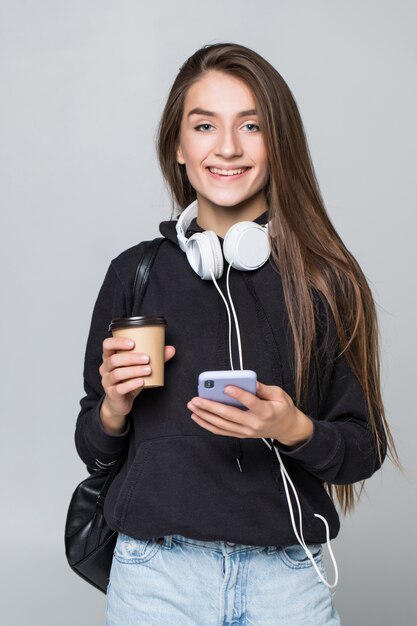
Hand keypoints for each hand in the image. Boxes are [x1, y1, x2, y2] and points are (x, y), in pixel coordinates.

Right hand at [99, 337, 175, 432]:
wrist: (121, 402)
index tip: (133, 343)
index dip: (118, 342)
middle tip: (147, 358)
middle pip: (114, 360)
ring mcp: (107, 381)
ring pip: (117, 374)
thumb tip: (170, 349)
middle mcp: (105, 368)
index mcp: (109, 357)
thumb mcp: (139, 367)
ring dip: (134, 370)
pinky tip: (141, 381)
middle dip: (131, 358)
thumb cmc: (129, 380)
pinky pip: (120, 388)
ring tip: (148, 370)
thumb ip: (155, 358)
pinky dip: (131, 384)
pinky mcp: (112, 394)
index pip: (107, 345)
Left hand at [187, 380, 312, 447]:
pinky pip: (221, 431)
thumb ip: (263, 388)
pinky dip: (207, 425)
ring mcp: (246, 432)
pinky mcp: (241, 435)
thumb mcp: (279, 394)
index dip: (239, 395)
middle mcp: (254, 424)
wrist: (286, 428)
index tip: (226, 387)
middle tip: (196, 399)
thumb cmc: (282, 408)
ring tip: (192, 406)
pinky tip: (197, 417)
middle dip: (211, 407)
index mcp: (266, 412)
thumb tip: (248, 380)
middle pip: (230, 415)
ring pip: (222, 425)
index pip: (251, 403)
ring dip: (205, 416)